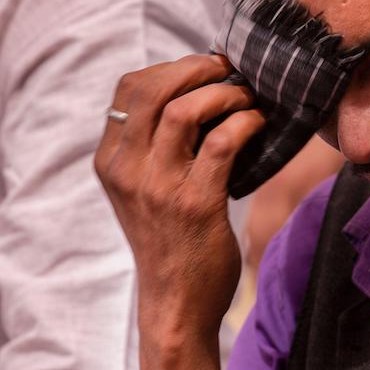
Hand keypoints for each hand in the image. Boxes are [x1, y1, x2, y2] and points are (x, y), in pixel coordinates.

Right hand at [94, 54, 264, 338]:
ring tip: (247, 97)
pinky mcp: (195, 204)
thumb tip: (198, 91)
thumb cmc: (170, 240)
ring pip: (185, 110)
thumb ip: (155, 145)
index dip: (171, 67)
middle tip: (229, 70)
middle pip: (154, 89)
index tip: (205, 67)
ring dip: (225, 94)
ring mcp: (158, 187)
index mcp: (111, 161)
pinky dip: (246, 122)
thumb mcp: (144, 189)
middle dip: (198, 69)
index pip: (129, 88)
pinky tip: (259, 124)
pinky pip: (223, 142)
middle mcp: (127, 170)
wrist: (175, 302)